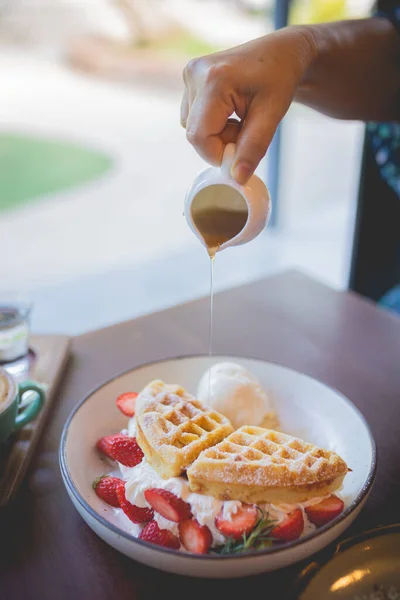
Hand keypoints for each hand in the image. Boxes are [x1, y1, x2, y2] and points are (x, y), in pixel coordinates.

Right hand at [181, 27, 316, 183]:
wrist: (282, 52)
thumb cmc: (281, 77)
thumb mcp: (273, 114)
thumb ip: (253, 148)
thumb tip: (237, 178)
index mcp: (213, 80)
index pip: (200, 136)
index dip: (219, 153)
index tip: (243, 152)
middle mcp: (195, 74)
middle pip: (195, 133)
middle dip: (220, 143)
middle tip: (246, 130)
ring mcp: (190, 75)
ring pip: (194, 127)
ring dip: (217, 134)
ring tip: (241, 118)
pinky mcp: (190, 78)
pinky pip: (194, 116)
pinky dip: (212, 123)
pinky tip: (230, 111)